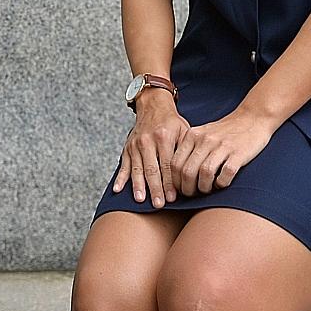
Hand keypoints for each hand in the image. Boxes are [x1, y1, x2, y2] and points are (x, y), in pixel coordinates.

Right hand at [111, 89, 190, 206]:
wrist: (153, 105)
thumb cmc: (172, 122)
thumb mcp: (184, 131)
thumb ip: (186, 150)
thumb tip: (191, 174)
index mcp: (164, 137)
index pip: (168, 164)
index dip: (170, 182)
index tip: (173, 197)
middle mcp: (148, 141)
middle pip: (152, 169)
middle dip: (155, 188)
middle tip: (159, 204)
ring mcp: (135, 144)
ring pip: (137, 169)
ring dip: (139, 186)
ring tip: (141, 200)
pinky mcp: (127, 148)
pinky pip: (123, 165)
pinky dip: (121, 178)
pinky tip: (118, 190)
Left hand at [168, 109, 275, 197]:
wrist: (252, 118)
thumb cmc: (224, 132)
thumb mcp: (201, 134)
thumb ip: (189, 150)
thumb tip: (177, 177)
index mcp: (192, 135)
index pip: (175, 163)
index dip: (175, 181)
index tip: (180, 189)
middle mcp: (205, 139)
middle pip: (187, 171)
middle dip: (188, 189)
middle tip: (193, 194)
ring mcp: (222, 146)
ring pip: (205, 173)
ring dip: (204, 188)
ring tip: (208, 190)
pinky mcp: (239, 153)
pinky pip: (226, 174)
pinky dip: (222, 183)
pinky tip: (222, 182)